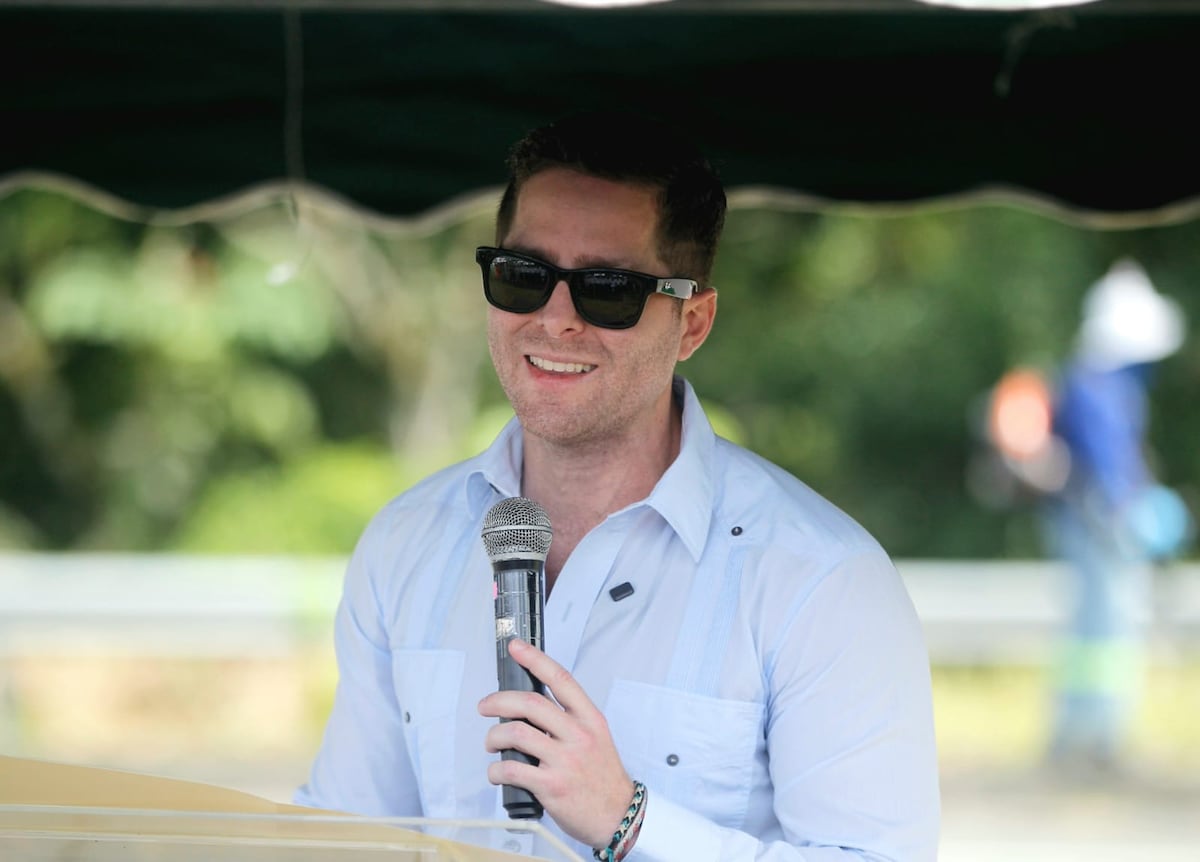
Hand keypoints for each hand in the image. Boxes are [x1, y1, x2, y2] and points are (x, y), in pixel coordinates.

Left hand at [478, 638, 633, 848]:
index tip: (516, 647)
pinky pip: (511, 769)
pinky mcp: (551, 786)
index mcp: (589, 719)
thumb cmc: (603, 777)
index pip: (560, 679)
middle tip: (485, 706)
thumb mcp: (596, 738)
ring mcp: (565, 760)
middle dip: (498, 700)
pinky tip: (497, 772)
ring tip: (491, 743)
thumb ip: (568, 720)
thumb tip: (529, 708)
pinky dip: (496, 769)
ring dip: (494, 737)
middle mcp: (578, 735)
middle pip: (530, 703)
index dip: (535, 659)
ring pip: (516, 734)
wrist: (619, 814)